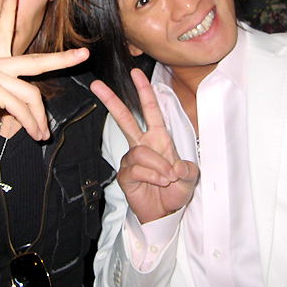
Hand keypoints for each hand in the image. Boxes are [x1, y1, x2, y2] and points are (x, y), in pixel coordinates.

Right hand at [0, 0, 88, 152]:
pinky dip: (31, 124)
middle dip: (62, 58)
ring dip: (39, 119)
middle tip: (84, 55)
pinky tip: (33, 134)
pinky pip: (22, 107)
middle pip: (35, 61)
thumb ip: (13, 93)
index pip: (3, 32)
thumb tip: (37, 102)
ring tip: (40, 135)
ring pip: (31, 94)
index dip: (9, 11)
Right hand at [91, 68, 198, 223]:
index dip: (144, 91)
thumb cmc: (175, 191)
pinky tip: (157, 184)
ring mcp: (132, 159)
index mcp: (159, 138)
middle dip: (112, 101)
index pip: (150, 110)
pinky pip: (136, 169)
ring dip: (158, 166)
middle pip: (124, 118)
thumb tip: (176, 166)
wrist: (164, 214)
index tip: (135, 73)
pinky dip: (152, 177)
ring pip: (140, 152)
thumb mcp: (190, 180)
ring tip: (167, 179)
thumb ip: (188, 171)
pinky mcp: (125, 174)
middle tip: (97, 85)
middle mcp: (143, 144)